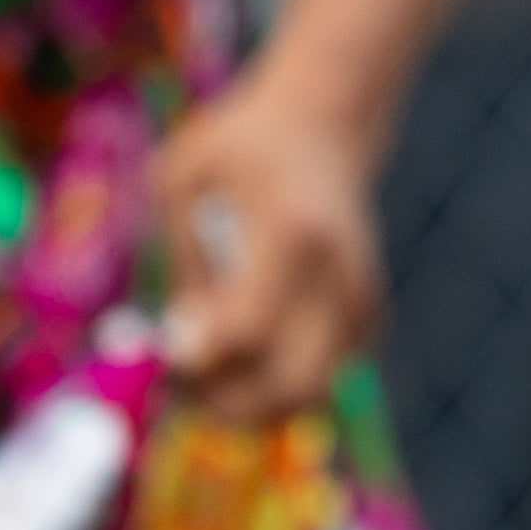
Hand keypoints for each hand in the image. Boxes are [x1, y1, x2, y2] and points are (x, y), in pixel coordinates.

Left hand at [153, 77, 384, 419]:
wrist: (323, 126)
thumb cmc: (241, 148)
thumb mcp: (187, 185)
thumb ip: (187, 272)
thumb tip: (185, 350)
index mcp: (293, 233)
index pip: (246, 331)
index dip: (195, 363)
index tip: (161, 353)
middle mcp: (339, 275)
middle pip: (289, 386)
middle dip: (225, 403)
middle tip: (182, 381)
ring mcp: (361, 300)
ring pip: (308, 394)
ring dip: (251, 401)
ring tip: (207, 369)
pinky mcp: (368, 316)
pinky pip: (320, 380)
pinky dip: (276, 382)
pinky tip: (243, 348)